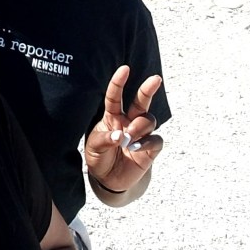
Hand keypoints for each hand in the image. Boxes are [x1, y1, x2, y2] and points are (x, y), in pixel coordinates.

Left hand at [84, 65, 164, 193]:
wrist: (110, 181)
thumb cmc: (99, 159)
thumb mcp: (94, 148)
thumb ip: (104, 139)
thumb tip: (119, 135)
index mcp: (112, 116)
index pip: (115, 96)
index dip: (119, 82)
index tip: (125, 69)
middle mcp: (128, 121)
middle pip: (141, 101)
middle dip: (148, 89)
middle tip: (155, 79)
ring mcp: (140, 134)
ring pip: (148, 120)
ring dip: (140, 126)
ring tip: (129, 139)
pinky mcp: (150, 149)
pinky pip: (156, 139)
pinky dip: (148, 142)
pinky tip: (137, 148)